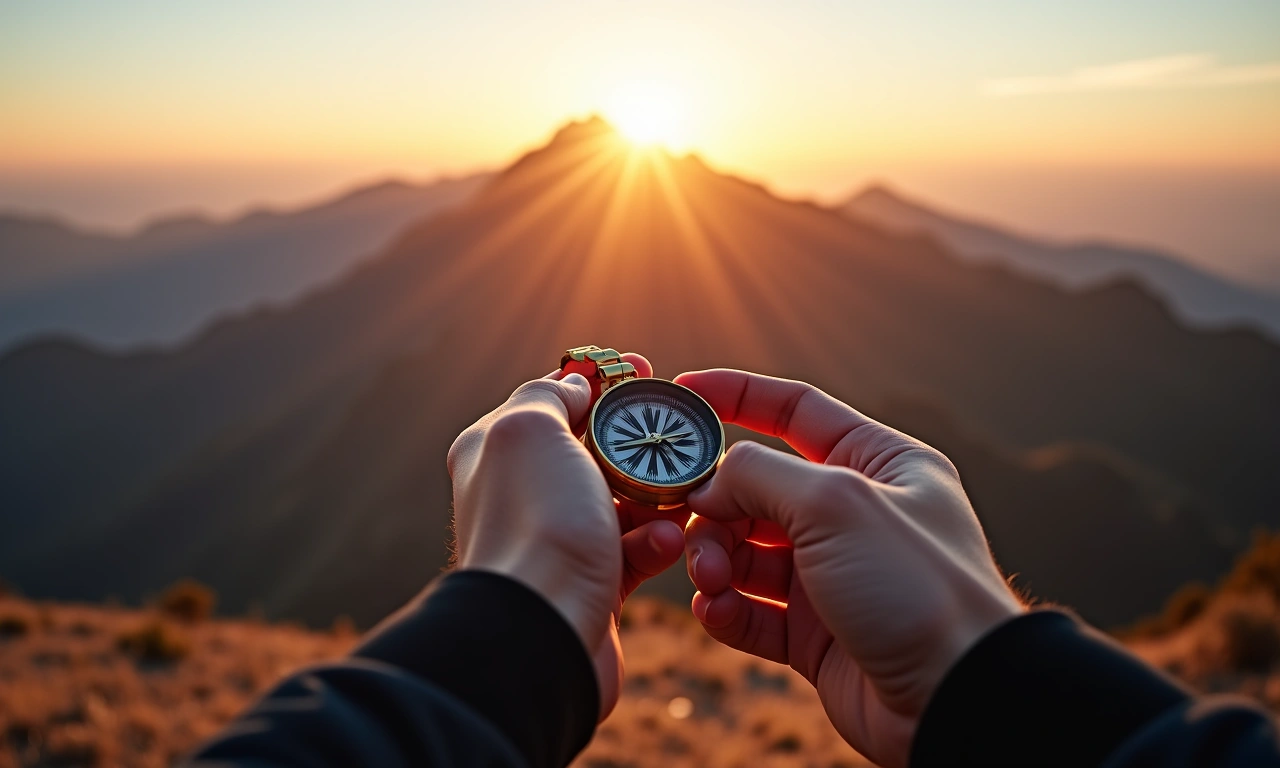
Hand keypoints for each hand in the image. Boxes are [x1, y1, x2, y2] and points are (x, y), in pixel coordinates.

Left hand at [447, 354, 685, 717]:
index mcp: (497, 450)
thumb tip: (574, 385)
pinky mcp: (588, 584)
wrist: (542, 633)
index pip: (552, 399)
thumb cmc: (534, 528)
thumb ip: (548, 396)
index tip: (645, 370)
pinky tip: (666, 545)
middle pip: (593, 451)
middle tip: (678, 440)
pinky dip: (654, 544)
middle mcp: (522, 493)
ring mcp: (555, 541)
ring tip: (679, 502)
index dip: (599, 381)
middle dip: (637, 445)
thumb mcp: (531, 432)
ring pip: (621, 502)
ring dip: (655, 499)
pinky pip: (633, 552)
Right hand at [677, 369, 1023, 767]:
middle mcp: (853, 516)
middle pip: (756, 489)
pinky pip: (750, 610)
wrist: (955, 699)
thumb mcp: (837, 504)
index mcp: (878, 464)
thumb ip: (761, 474)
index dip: (737, 397)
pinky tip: (716, 613)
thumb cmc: (918, 589)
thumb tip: (709, 482)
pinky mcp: (814, 635)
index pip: (796, 410)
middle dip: (715, 506)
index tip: (682, 394)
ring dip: (714, 561)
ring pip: (745, 551)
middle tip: (692, 529)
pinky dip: (725, 610)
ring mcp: (832, 576)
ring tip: (710, 580)